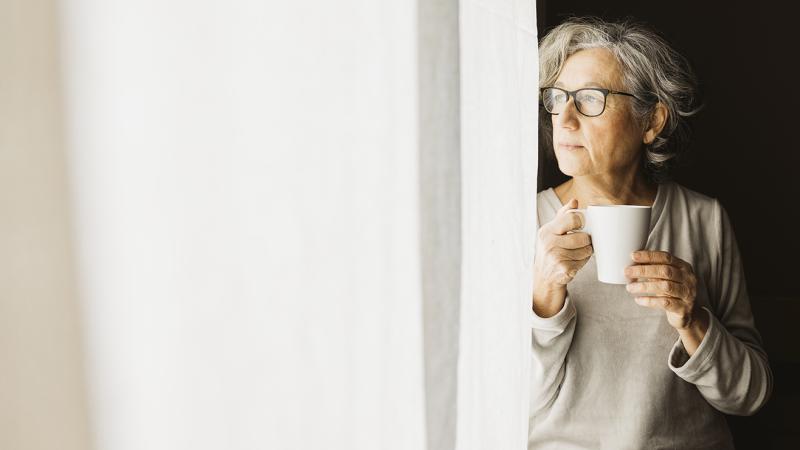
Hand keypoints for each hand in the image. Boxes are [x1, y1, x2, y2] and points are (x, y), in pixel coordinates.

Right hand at [532, 199, 593, 316]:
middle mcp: (549, 243)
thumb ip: (563, 215)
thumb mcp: (552, 232)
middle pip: (583, 237)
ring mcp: (556, 257)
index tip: (583, 226)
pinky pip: (584, 262)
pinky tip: (575, 263)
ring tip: (578, 253)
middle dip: (587, 241)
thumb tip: (575, 201)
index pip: (572, 219)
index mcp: (547, 231)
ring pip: (586, 250)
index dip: (582, 222)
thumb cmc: (551, 250)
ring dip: (586, 252)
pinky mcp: (564, 269)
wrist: (543, 276)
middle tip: (583, 243)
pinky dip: (583, 263)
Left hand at [625, 251, 707, 348]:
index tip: (632, 256)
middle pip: (665, 271)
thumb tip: (632, 262)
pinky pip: (665, 303)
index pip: (666, 257)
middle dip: (644, 270)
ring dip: (644, 286)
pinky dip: (649, 301)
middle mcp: (688, 279)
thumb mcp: (665, 278)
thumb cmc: (671, 292)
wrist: (686, 314)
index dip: (649, 256)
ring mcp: (687, 294)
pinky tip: (638, 300)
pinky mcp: (683, 308)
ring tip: (629, 287)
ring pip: (665, 287)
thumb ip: (653, 269)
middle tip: (627, 272)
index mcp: (683, 267)